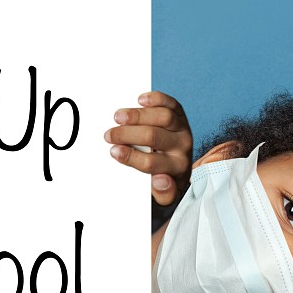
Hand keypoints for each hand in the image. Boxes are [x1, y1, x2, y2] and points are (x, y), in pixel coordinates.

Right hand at [105, 91, 192, 205]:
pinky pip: (171, 104)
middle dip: (127, 134)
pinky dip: (156, 99)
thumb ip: (163, 193)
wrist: (180, 166)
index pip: (152, 163)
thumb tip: (161, 180)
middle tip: (109, 135)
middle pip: (153, 137)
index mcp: (177, 169)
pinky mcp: (180, 115)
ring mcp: (183, 129)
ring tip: (118, 117)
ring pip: (163, 117)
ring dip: (138, 115)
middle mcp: (183, 148)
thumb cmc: (165, 177)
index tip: (114, 152)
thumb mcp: (164, 194)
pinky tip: (141, 99)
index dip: (132, 157)